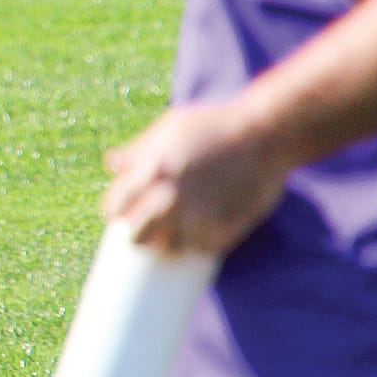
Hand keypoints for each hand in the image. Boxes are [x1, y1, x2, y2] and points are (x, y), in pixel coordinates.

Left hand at [102, 102, 287, 256]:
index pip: (116, 207)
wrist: (265, 135)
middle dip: (137, 236)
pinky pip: (199, 251)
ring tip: (172, 239)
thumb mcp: (170, 128)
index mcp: (151, 171)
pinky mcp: (223, 231)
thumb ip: (139, 149)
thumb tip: (111, 163)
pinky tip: (197, 238)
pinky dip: (197, 247)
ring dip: (167, 246)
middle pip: (136, 236)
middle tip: (145, 232)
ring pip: (167, 250)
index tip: (121, 216)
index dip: (115, 213)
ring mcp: (196, 218)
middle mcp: (169, 198)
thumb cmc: (215, 125)